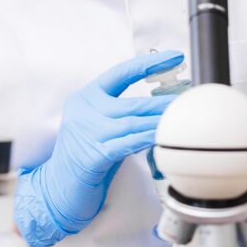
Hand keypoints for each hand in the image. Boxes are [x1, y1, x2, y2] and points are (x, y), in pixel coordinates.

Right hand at [15, 50, 183, 246]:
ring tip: (183, 119)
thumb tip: (163, 106)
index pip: (121, 72)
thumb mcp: (100, 126)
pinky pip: (128, 144)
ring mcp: (87, 134)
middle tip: (190, 100)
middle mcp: (84, 112)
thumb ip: (123, 113)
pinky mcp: (93, 156)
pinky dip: (148, 139)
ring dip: (162, 122)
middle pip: (134, 103)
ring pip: (134, 123)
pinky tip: (164, 137)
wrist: (57, 189)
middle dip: (165, 102)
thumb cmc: (85, 158)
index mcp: (86, 98)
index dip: (149, 64)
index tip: (174, 56)